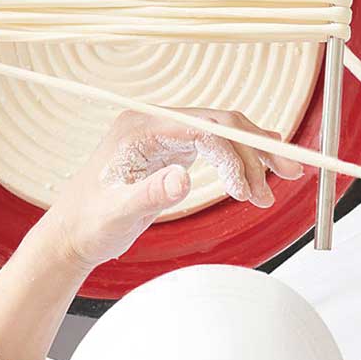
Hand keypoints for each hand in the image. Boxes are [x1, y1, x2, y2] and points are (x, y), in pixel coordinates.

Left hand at [47, 108, 304, 268]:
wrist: (70, 236)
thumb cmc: (88, 224)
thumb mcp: (118, 214)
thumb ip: (150, 194)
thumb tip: (184, 178)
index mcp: (141, 127)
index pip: (206, 126)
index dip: (239, 152)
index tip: (255, 189)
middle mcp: (153, 123)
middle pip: (219, 124)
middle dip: (257, 150)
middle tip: (290, 175)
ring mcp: (161, 136)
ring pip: (220, 134)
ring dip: (250, 158)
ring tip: (273, 188)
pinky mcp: (167, 152)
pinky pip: (212, 147)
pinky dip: (235, 162)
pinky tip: (253, 179)